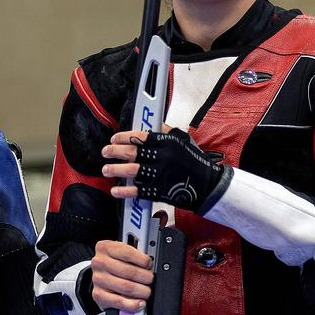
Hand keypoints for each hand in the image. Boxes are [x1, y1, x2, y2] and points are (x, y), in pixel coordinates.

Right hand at [90, 240, 153, 311]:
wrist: (100, 276)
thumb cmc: (114, 263)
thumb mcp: (120, 252)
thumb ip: (133, 255)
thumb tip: (149, 265)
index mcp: (105, 248)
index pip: (127, 253)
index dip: (142, 260)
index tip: (148, 264)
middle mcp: (99, 263)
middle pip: (129, 272)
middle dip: (145, 277)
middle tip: (150, 279)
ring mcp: (98, 279)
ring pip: (126, 287)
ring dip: (142, 291)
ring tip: (147, 291)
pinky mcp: (98, 294)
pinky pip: (119, 301)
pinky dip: (133, 304)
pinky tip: (140, 303)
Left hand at [101, 128, 222, 211]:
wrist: (209, 186)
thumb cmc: (195, 162)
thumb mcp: (183, 141)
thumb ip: (167, 132)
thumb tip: (152, 123)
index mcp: (167, 143)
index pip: (140, 136)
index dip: (123, 137)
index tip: (114, 138)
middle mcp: (162, 157)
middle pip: (132, 152)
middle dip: (114, 152)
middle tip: (105, 152)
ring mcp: (160, 175)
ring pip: (132, 171)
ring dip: (116, 170)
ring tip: (106, 170)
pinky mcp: (160, 191)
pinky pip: (138, 190)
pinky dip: (125, 191)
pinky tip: (115, 191)